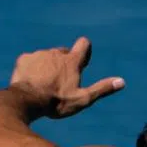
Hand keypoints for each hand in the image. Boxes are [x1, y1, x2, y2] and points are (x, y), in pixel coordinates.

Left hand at [9, 37, 124, 119]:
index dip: (84, 51)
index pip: (84, 44)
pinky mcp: (24, 59)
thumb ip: (102, 89)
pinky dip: (32, 69)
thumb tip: (122, 82)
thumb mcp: (83, 99)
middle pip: (64, 52)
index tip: (81, 62)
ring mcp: (39, 54)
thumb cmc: (57, 102)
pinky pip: (31, 61)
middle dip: (64, 63)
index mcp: (72, 61)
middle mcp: (56, 53)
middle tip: (60, 82)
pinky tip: (31, 82)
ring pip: (46, 57)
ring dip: (47, 67)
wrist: (27, 100)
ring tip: (44, 86)